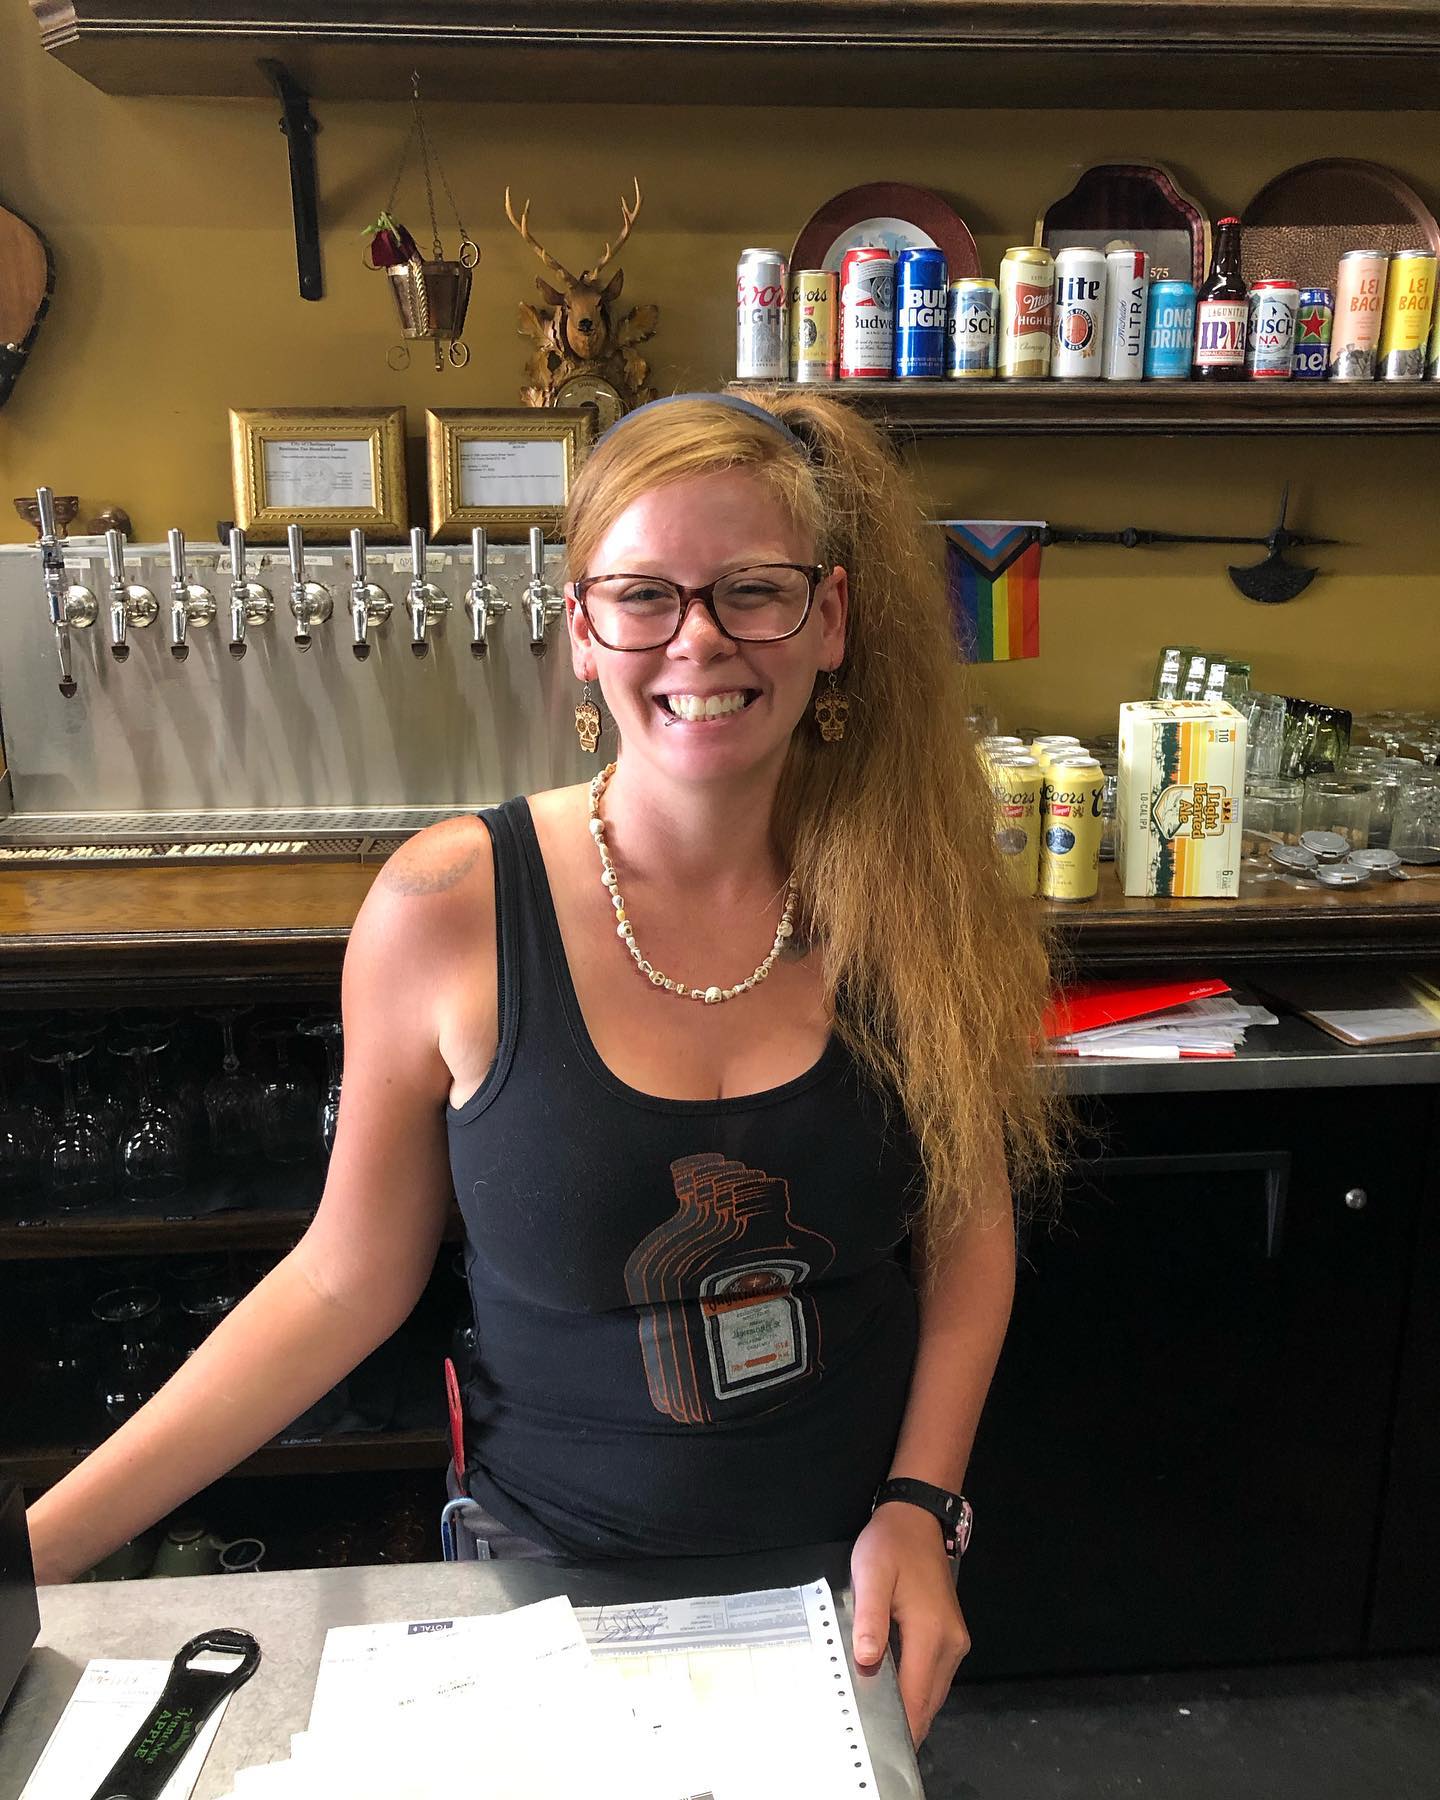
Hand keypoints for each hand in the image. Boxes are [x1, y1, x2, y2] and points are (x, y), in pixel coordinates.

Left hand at [850, 1501, 970, 1746]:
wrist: (917, 1518)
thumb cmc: (891, 1545)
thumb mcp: (870, 1575)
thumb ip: (869, 1619)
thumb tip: (865, 1662)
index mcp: (932, 1635)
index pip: (918, 1700)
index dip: (898, 1728)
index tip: (874, 1743)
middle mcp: (951, 1645)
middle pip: (928, 1704)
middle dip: (902, 1722)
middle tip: (865, 1729)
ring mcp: (955, 1641)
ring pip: (933, 1693)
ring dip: (909, 1706)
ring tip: (874, 1710)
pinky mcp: (951, 1636)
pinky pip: (934, 1676)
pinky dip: (916, 1688)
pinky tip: (891, 1685)